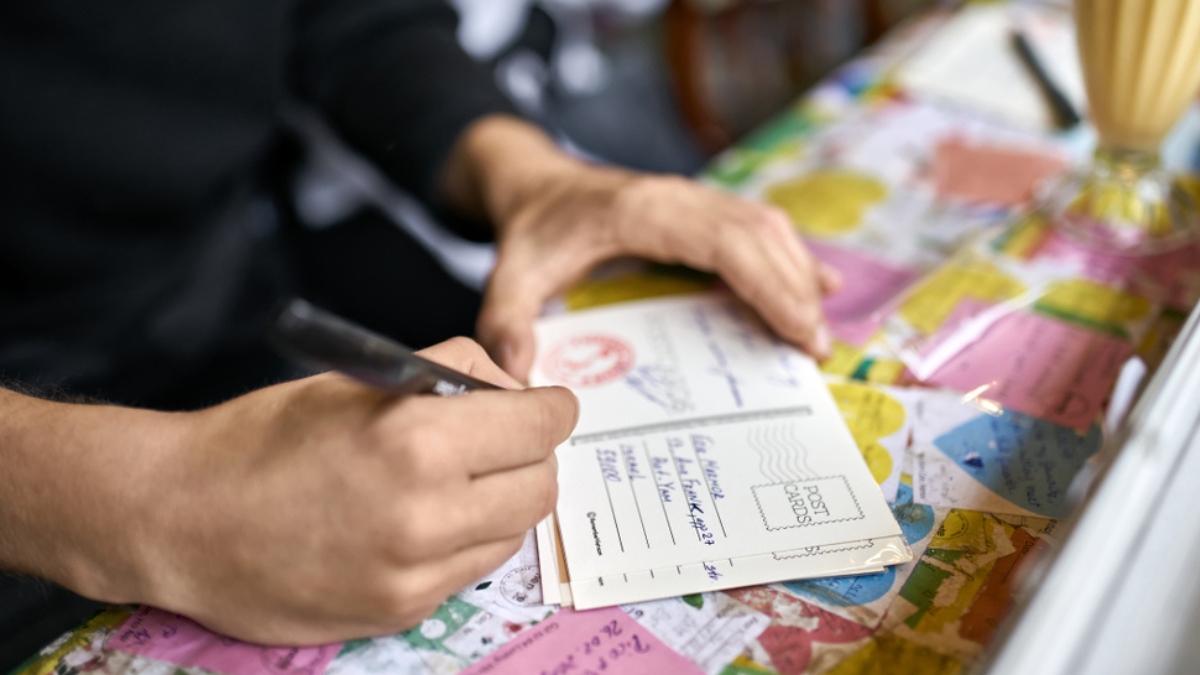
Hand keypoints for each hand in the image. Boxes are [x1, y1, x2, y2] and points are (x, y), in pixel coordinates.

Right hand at [0, 338, 576, 644]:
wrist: (180, 520)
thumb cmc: (263, 438)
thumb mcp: (360, 377)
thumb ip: (452, 371)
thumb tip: (513, 387)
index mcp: (417, 440)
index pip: (542, 425)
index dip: (548, 407)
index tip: (541, 405)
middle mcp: (427, 515)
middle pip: (542, 485)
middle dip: (531, 455)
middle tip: (501, 440)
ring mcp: (415, 575)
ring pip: (514, 532)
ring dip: (500, 500)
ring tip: (452, 480)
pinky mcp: (401, 610)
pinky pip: (470, 569)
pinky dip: (463, 540)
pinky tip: (419, 520)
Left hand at [441, 117, 840, 381]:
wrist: (536, 183)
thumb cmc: (532, 229)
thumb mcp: (509, 276)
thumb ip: (506, 323)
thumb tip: (517, 376)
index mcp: (643, 212)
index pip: (725, 242)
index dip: (768, 283)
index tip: (797, 329)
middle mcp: (679, 199)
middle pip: (758, 237)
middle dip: (794, 292)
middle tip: (817, 350)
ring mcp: (695, 201)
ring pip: (767, 229)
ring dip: (798, 275)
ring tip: (818, 333)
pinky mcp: (702, 211)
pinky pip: (758, 229)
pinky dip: (790, 258)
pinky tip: (819, 287)